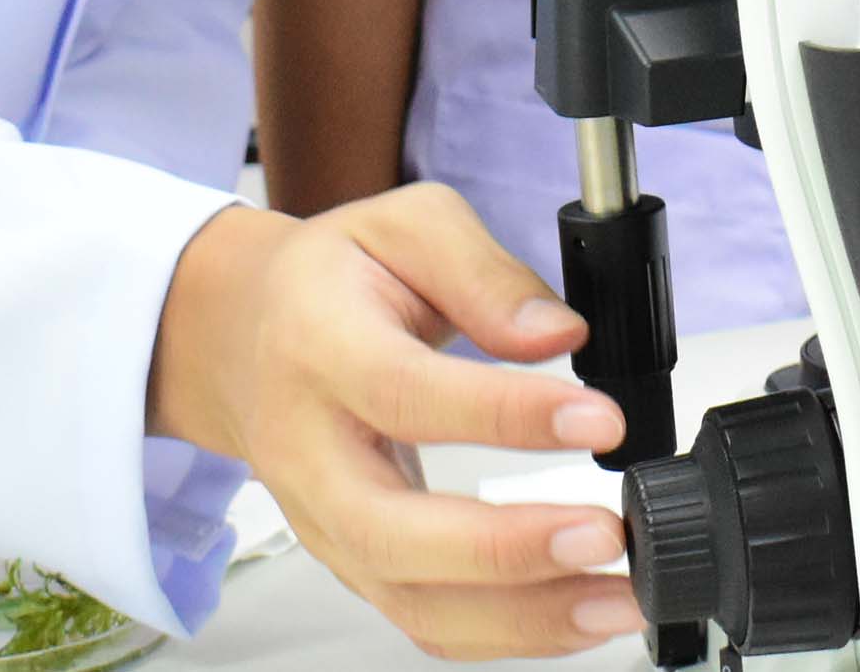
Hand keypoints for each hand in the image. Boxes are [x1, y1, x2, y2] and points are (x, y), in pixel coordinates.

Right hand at [152, 187, 639, 658]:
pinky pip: (422, 620)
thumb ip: (485, 274)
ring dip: (522, 617)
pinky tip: (576, 614)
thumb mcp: (405, 227)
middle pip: (392, 533)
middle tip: (603, 535)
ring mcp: (324, 523)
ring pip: (410, 600)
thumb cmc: (328, 283)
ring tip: (617, 597)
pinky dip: (505, 634)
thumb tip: (559, 334)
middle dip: (507, 550)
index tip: (598, 420)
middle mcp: (309, 453)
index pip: (407, 395)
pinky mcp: (353, 564)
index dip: (506, 415)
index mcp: (318, 349)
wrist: (242, 338)